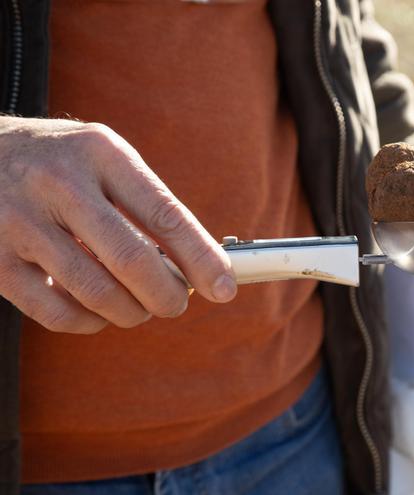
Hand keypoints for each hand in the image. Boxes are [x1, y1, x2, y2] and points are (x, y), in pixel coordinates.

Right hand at [0, 117, 235, 333]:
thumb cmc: (60, 163)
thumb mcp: (104, 159)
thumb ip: (147, 203)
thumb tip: (200, 265)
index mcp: (101, 154)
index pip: (165, 214)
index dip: (201, 258)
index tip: (224, 288)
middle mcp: (59, 184)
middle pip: (132, 260)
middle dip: (167, 295)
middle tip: (177, 304)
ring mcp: (21, 222)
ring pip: (96, 292)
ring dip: (131, 312)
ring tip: (140, 307)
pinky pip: (56, 312)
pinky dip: (89, 322)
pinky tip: (97, 312)